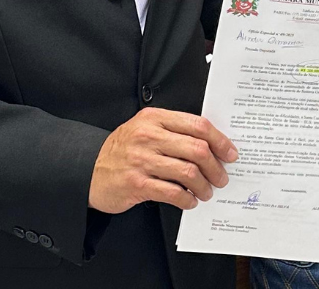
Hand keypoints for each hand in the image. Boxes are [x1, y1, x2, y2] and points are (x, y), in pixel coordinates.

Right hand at [89, 108, 237, 212]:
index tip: (230, 153)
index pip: (198, 125)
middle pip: (197, 149)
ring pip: (188, 172)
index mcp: (155, 118)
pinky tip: (189, 201)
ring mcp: (142, 160)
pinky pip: (172, 192)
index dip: (220, 140)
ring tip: (206, 192)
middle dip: (216, 167)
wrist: (88, 170)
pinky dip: (186, 199)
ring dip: (204, 186)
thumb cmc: (123, 150)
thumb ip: (174, 131)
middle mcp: (149, 136)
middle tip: (221, 177)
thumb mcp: (145, 129)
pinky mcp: (136, 184)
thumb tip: (211, 145)